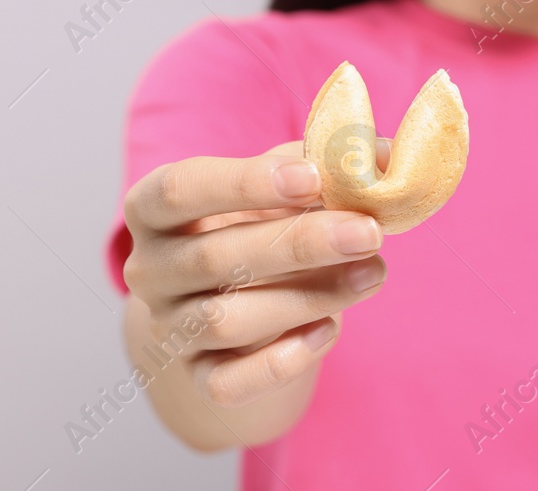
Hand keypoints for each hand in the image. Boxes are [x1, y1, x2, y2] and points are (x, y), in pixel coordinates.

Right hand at [121, 139, 391, 407]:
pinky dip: (282, 361)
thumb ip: (323, 164)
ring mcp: (169, 328)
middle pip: (214, 257)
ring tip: (373, 273)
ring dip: (308, 297)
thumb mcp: (281, 187)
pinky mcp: (199, 377)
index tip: (312, 176)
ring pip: (226, 320)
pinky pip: (230, 382)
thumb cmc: (261, 226)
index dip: (244, 182)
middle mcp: (150, 269)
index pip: (179, 189)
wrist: (242, 302)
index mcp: (156, 208)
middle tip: (369, 232)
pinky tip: (329, 328)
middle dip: (300, 244)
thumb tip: (387, 154)